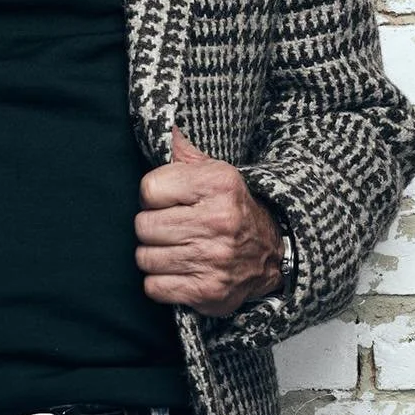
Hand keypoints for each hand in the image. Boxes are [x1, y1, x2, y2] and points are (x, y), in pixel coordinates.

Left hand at [135, 126, 283, 315]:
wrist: (270, 254)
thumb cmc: (230, 208)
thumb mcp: (214, 172)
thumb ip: (183, 150)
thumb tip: (162, 123)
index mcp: (218, 184)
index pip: (148, 190)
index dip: (153, 197)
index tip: (169, 202)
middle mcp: (219, 222)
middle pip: (143, 226)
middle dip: (152, 228)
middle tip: (172, 228)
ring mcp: (214, 260)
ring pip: (145, 258)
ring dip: (155, 256)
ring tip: (176, 249)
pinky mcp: (208, 292)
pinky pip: (154, 287)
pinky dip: (161, 282)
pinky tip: (179, 271)